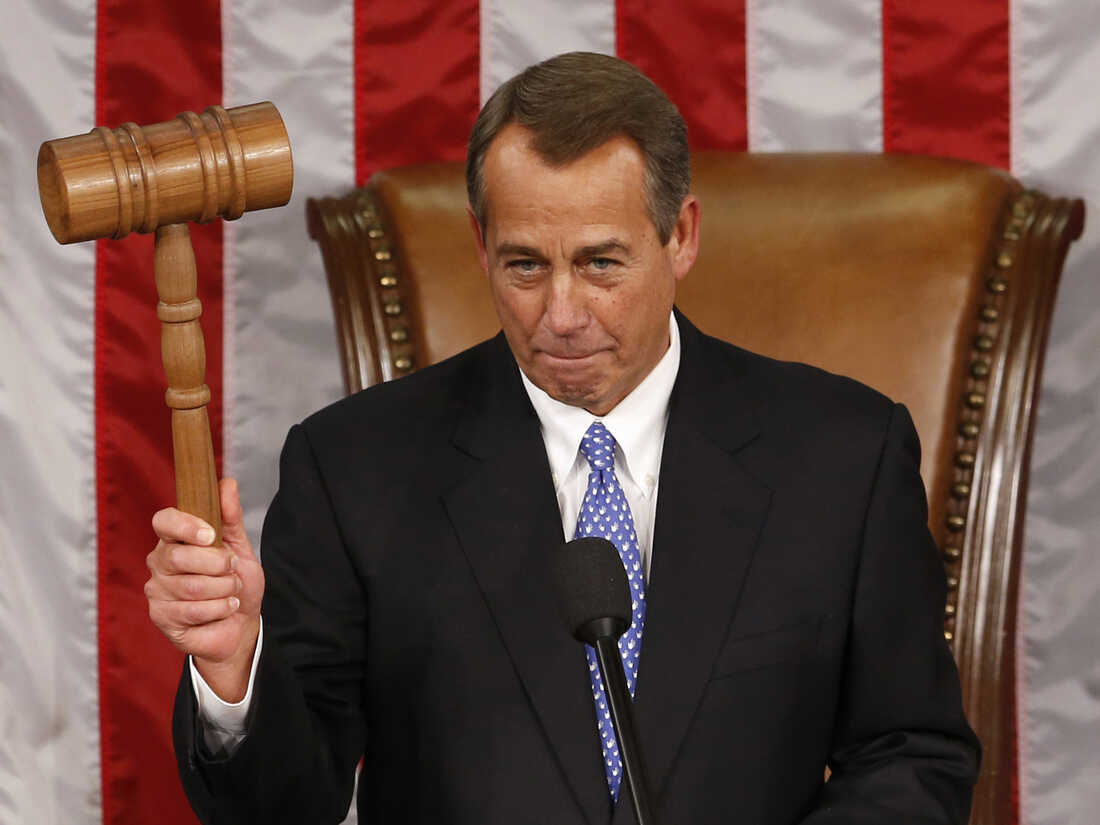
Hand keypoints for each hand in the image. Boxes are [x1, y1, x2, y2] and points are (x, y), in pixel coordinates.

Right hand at [145, 478, 264, 701]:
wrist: (241, 624)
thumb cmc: (236, 582)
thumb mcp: (240, 547)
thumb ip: (231, 517)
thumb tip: (227, 483)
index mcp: (176, 539)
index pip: (163, 521)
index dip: (186, 525)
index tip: (211, 536)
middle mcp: (160, 561)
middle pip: (180, 556)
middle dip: (218, 565)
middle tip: (232, 570)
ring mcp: (157, 589)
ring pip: (191, 586)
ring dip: (224, 590)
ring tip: (231, 591)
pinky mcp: (161, 616)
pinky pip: (192, 610)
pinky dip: (220, 608)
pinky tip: (225, 609)